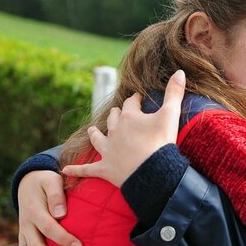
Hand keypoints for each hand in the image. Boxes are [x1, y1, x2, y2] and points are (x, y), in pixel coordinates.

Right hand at [15, 170, 81, 245]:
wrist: (28, 182)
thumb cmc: (46, 181)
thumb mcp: (51, 180)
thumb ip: (56, 195)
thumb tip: (60, 214)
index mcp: (35, 210)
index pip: (49, 227)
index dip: (64, 238)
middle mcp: (26, 224)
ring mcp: (23, 232)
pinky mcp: (22, 238)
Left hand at [63, 70, 185, 186]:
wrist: (153, 173)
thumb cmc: (161, 143)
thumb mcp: (171, 115)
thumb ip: (174, 92)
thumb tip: (180, 72)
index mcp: (129, 117)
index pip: (131, 103)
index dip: (135, 100)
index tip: (139, 98)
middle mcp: (115, 131)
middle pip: (113, 118)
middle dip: (116, 115)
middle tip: (118, 113)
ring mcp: (108, 150)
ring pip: (98, 138)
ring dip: (95, 134)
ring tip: (91, 131)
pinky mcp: (105, 169)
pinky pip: (88, 169)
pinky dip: (77, 169)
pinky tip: (65, 170)